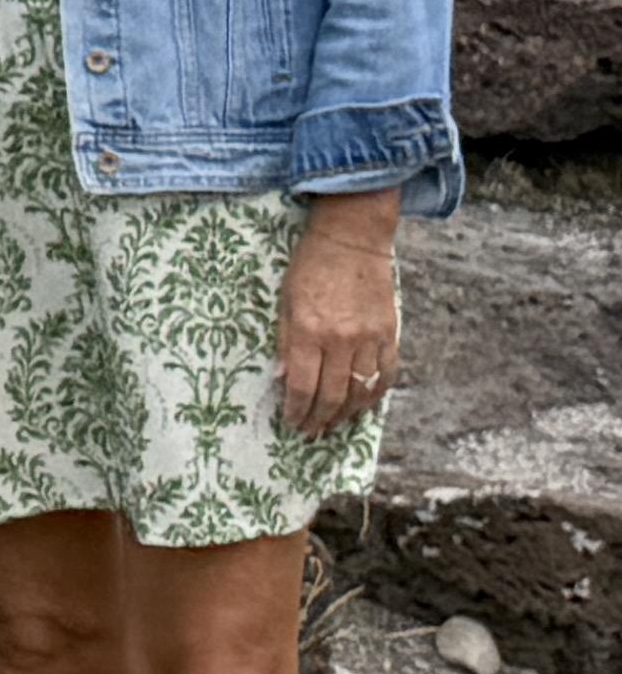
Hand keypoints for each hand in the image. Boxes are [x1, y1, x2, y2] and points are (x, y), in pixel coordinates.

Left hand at [275, 196, 400, 439]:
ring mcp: (370, 338)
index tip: (292, 423)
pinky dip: (374, 395)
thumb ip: (284, 342)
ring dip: (346, 414)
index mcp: (309, 331)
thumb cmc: (309, 268)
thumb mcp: (284, 302)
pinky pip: (385, 375)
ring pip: (361, 392)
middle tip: (310, 432)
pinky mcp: (390, 333)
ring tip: (332, 425)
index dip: (296, 411)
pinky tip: (361, 405)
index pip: (302, 386)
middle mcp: (341, 339)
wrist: (352, 240)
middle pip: (332, 395)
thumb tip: (282, 380)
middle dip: (319, 419)